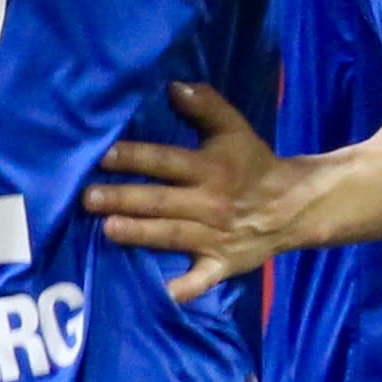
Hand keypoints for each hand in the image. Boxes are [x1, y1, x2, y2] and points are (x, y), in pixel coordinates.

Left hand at [83, 81, 313, 301]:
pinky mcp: (221, 265)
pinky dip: (182, 289)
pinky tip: (159, 294)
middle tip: (88, 199)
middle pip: (161, 201)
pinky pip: (200, 280)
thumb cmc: (254, 164)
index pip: (166, 161)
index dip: (135, 158)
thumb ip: (206, 105)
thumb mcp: (234, 128)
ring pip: (172, 235)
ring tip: (107, 230)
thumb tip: (172, 86)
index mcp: (211, 169)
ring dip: (140, 234)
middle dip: (124, 199)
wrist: (294, 206)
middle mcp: (209, 203)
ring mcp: (214, 238)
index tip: (102, 156)